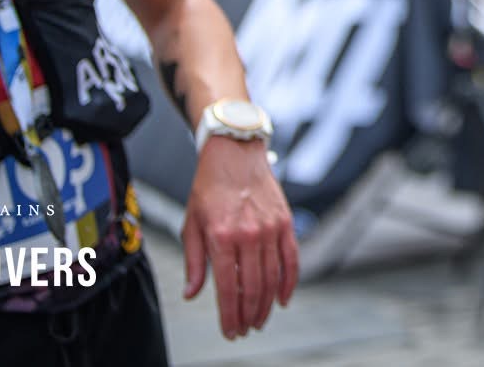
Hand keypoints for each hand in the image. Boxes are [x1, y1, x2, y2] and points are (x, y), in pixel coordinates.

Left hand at [182, 137, 298, 339]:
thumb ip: (194, 262)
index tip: (230, 331)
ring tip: (260, 320)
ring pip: (272, 278)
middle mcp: (248, 234)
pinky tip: (283, 299)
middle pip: (253, 288)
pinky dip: (289, 283)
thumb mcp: (191, 223)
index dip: (229, 316)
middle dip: (249, 315)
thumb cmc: (208, 187)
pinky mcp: (285, 222)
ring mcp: (270, 228)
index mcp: (221, 237)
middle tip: (245, 329)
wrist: (234, 152)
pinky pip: (291, 259)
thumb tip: (192, 294)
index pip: (227, 288)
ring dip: (267, 305)